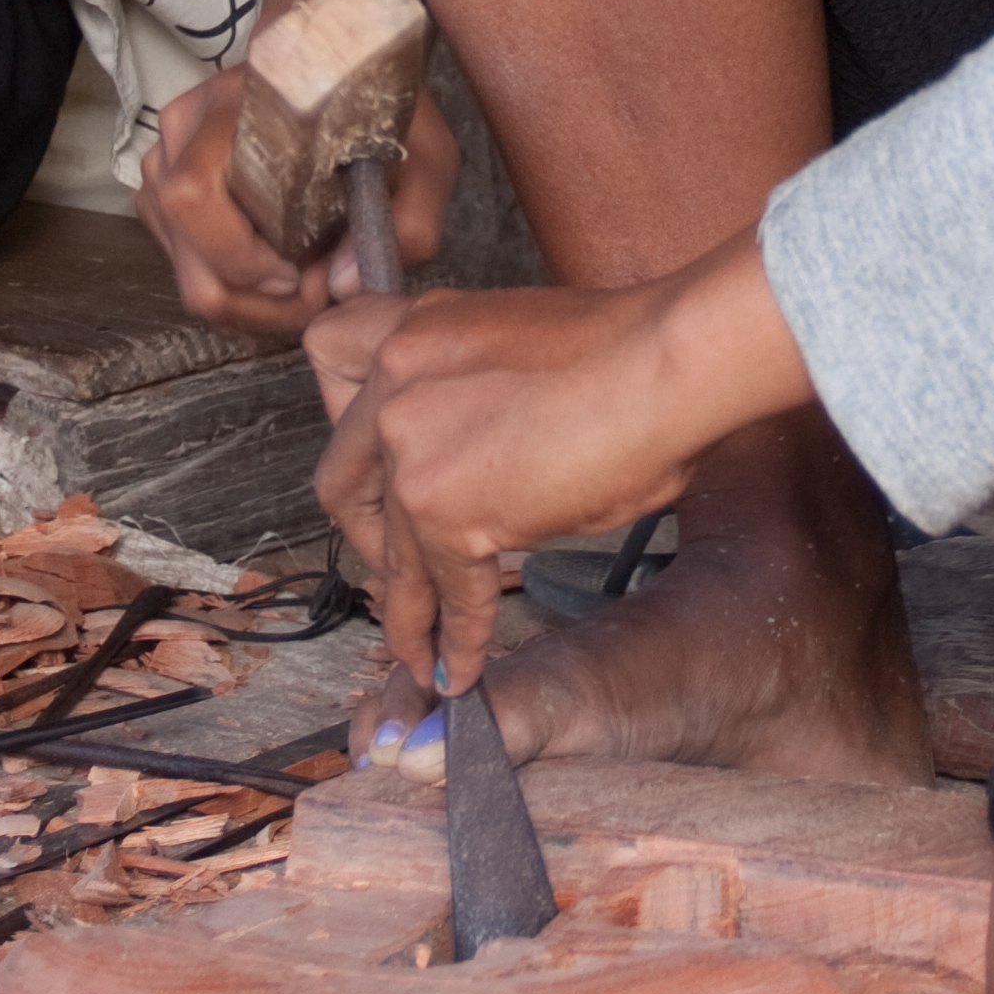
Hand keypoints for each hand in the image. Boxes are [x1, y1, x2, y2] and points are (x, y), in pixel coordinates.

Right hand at [135, 0, 458, 335]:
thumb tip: (344, 283)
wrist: (338, 60)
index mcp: (233, 105)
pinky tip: (278, 273)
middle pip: (192, 258)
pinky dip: (234, 286)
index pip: (193, 198)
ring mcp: (164, 160)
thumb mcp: (425, 157)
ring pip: (187, 272)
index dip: (246, 262)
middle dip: (259, 302)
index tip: (309, 277)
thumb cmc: (377, 108)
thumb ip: (407, 221)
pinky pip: (186, 265)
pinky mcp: (165, 189)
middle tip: (316, 293)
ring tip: (304, 282)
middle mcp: (182, 129)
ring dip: (249, 300)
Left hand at [308, 234, 812, 699]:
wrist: (664, 364)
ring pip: (391, 553)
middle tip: (398, 574)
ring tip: (420, 653)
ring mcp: (411, 449)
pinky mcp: (444, 511)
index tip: (374, 455)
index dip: (343, 413)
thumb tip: (481, 448)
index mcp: (416, 327)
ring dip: (407, 613)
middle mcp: (396, 381)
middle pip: (341, 480)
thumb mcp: (517, 338)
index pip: (329, 354)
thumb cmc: (630, 349)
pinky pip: (445, 590)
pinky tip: (464, 666)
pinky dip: (457, 637)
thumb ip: (473, 384)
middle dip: (368, 539)